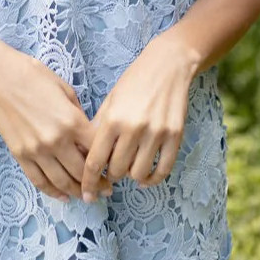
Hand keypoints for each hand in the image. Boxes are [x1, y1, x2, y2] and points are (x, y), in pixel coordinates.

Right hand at [0, 47, 112, 203]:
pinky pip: (39, 180)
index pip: (96, 151)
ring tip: (86, 197)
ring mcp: (37, 151)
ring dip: (76, 192)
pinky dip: (52, 191)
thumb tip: (87, 135)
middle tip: (106, 190)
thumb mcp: (66, 91)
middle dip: (96, 185)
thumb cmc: (34, 77)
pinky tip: (62, 196)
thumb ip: (79, 116)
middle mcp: (56, 140)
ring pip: (61, 181)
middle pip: (81, 172)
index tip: (113, 169)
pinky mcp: (21, 155)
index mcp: (72, 122)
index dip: (108, 163)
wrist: (0, 78)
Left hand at [80, 35, 195, 201]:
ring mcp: (156, 133)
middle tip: (111, 171)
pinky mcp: (175, 136)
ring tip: (128, 168)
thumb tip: (83, 158)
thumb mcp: (110, 101)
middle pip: (116, 171)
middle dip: (111, 176)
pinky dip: (152, 179)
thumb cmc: (133, 82)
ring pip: (138, 173)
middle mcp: (134, 128)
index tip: (86, 194)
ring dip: (130, 176)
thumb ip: (97, 129)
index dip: (88, 182)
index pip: (95, 161)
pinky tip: (145, 177)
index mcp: (112, 120)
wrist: (168, 65)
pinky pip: (162, 170)